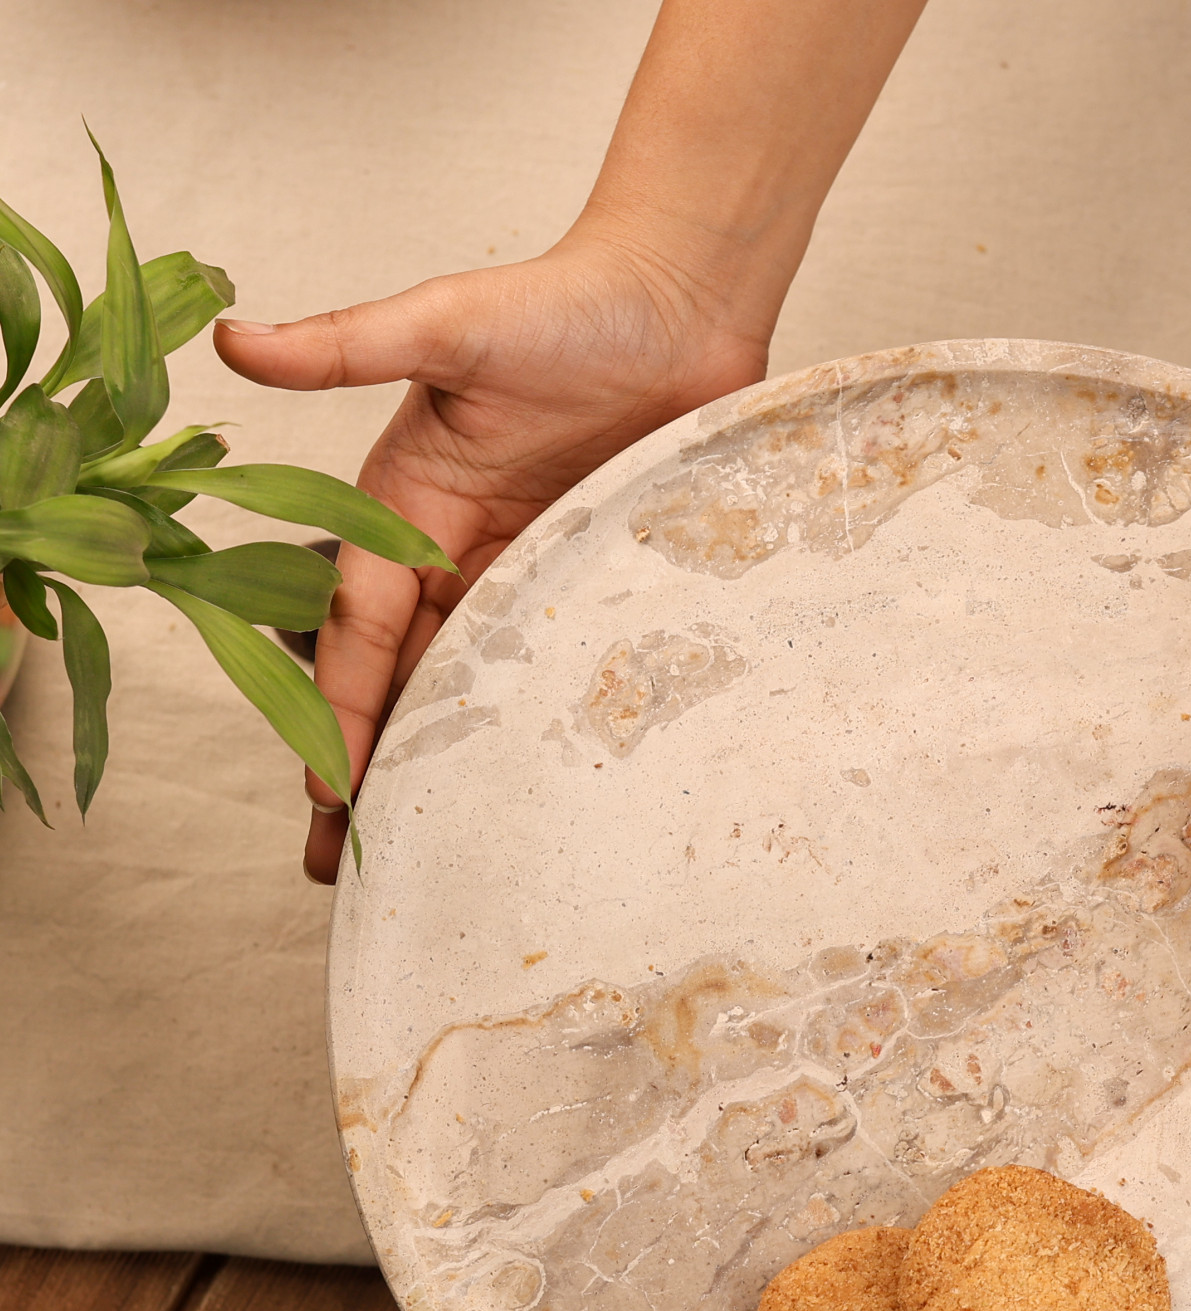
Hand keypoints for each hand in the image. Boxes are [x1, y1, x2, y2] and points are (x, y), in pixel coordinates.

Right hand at [216, 235, 772, 880]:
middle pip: (404, 678)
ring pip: (476, 688)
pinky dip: (536, 726)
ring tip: (428, 853)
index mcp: (406, 505)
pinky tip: (532, 789)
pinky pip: (560, 666)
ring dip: (448, 765)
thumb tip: (237, 340)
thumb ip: (349, 344)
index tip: (325, 787)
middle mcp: (458, 551)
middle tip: (347, 859)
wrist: (682, 301)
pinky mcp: (596, 579)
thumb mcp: (448, 321)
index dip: (341, 708)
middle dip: (370, 765)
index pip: (361, 627)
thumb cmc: (566, 301)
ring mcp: (530, 572)